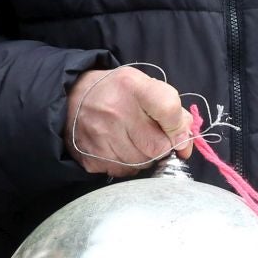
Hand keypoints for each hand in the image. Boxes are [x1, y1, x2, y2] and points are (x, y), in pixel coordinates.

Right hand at [64, 66, 191, 176]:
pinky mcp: (91, 158)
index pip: (169, 108)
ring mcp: (100, 137)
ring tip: (134, 141)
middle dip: (163, 146)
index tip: (177, 131)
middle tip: (153, 137)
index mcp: (132, 86)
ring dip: (145, 157)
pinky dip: (127, 165)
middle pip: (159, 146)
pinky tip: (119, 149)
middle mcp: (114, 111)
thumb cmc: (117, 92)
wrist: (71, 100)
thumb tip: (186, 141)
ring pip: (143, 163)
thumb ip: (171, 108)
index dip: (179, 126)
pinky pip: (124, 172)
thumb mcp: (143, 85)